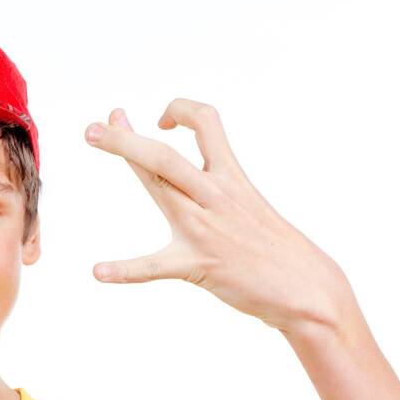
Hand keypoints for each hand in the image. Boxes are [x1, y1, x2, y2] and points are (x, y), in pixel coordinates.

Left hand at [84, 99, 356, 335]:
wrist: (309, 289)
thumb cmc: (276, 250)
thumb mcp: (248, 205)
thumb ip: (220, 190)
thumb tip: (200, 181)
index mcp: (231, 178)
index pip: (207, 124)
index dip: (181, 111)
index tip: (161, 119)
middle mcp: (216, 195)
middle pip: (167, 153)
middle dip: (128, 134)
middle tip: (96, 126)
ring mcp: (206, 228)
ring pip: (161, 182)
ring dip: (127, 154)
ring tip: (91, 137)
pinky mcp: (200, 264)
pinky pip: (156, 266)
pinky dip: (125, 270)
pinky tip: (99, 272)